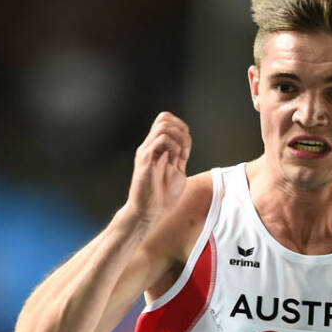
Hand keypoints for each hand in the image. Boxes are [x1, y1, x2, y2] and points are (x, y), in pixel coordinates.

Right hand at [126, 112, 190, 226]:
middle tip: (185, 150)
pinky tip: (175, 159)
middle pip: (164, 118)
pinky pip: (160, 140)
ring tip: (180, 155)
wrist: (148, 213)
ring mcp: (146, 152)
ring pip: (163, 126)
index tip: (186, 148)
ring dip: (178, 138)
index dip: (181, 127)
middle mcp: (149, 147)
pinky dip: (173, 146)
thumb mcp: (176, 173)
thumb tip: (186, 144)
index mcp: (155, 149)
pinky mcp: (145, 160)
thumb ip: (179, 158)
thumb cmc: (162, 198)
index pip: (165, 121)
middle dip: (181, 130)